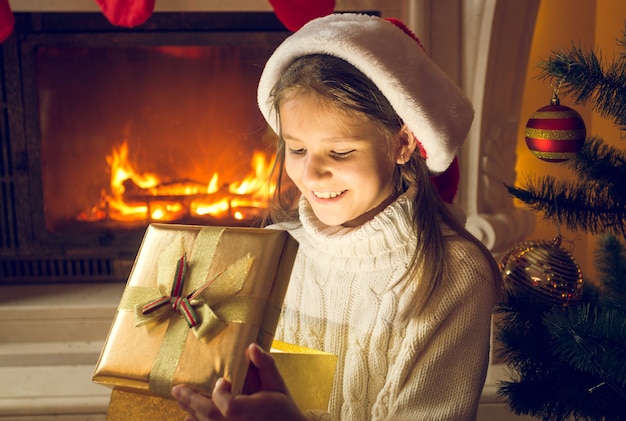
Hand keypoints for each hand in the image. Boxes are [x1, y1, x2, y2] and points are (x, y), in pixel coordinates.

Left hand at [172, 343, 307, 420]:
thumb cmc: (282, 408)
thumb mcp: (278, 383)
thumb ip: (265, 365)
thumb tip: (250, 347)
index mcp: (256, 409)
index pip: (230, 407)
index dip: (220, 395)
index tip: (222, 381)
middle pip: (211, 416)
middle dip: (192, 401)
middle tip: (178, 389)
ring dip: (191, 410)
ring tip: (180, 397)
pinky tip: (189, 415)